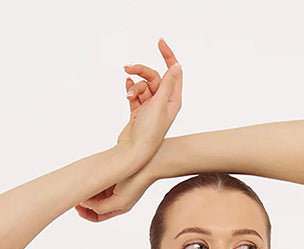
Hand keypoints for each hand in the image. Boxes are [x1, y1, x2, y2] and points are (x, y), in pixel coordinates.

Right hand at [108, 41, 181, 175]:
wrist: (133, 152)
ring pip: (143, 85)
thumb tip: (176, 65)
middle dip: (142, 72)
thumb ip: (167, 84)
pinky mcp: (139, 111)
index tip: (159, 41)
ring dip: (134, 87)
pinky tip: (126, 90)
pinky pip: (135, 93)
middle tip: (129, 68)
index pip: (174, 72)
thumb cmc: (149, 132)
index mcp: (173, 100)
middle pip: (154, 76)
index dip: (168, 55)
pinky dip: (130, 90)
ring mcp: (150, 107)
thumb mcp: (160, 105)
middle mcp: (163, 102)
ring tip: (129, 96)